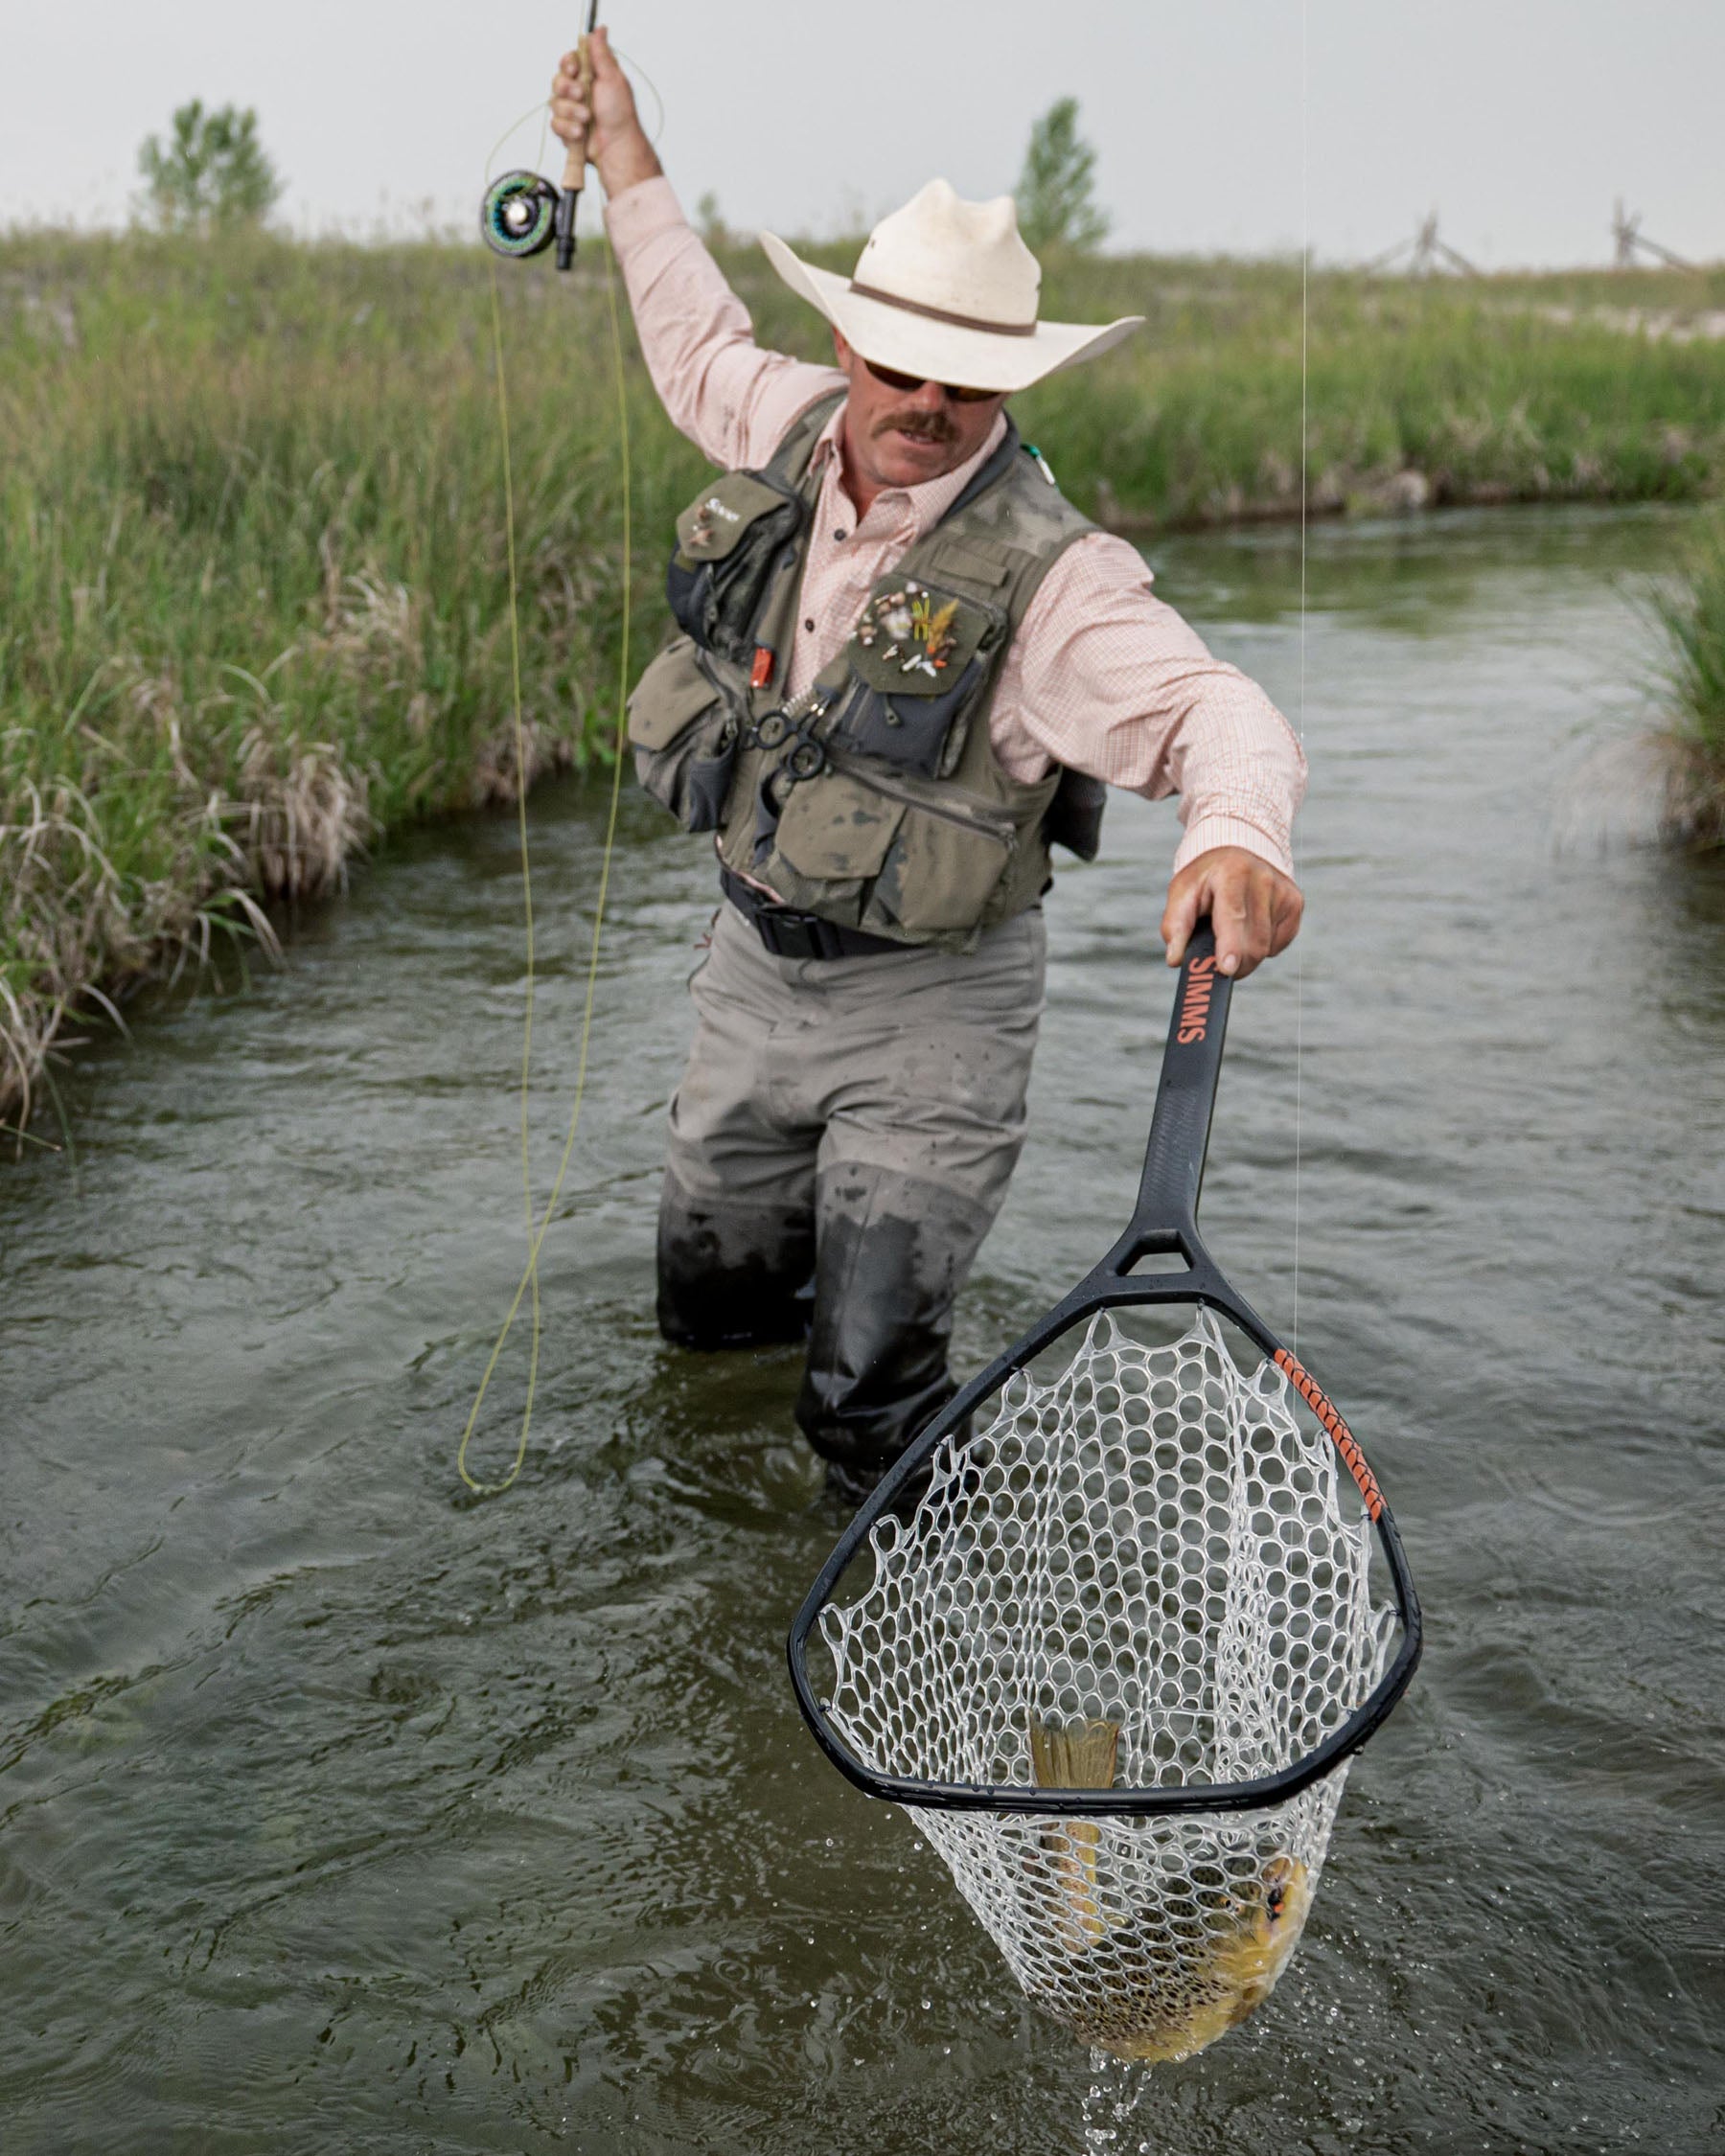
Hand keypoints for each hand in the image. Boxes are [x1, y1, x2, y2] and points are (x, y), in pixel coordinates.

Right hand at [550, 26, 661, 196]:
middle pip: (557, 79)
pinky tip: (580, 133)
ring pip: (554, 102)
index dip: (568, 64)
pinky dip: (567, 128)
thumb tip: (600, 29)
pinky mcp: (566, 129)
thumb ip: (602, 54)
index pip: (569, 61)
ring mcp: (571, 110)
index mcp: (590, 76)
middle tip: (581, 94)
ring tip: (587, 119)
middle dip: (567, 87)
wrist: (617, 147)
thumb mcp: (613, 78)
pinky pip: (555, 123)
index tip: (573, 69)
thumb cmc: (620, 115)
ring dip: (570, 111)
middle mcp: (579, 91)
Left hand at [1161, 846, 1302, 980]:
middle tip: (1219, 965)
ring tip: (1232, 934)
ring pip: (1266, 947)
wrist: (1238, 850)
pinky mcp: (1295, 903)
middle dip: (1235, 964)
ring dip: (1246, 954)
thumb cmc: (1206, 878)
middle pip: (1254, 943)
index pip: (1233, 916)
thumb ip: (1176, 927)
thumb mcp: (1183, 893)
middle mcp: (1263, 880)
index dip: (1230, 946)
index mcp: (1232, 874)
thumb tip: (1175, 960)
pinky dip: (1262, 945)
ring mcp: (1283, 892)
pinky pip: (1278, 943)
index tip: (1227, 969)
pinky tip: (1250, 926)